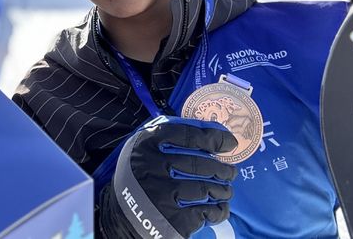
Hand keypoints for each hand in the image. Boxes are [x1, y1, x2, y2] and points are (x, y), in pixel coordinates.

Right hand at [104, 116, 237, 238]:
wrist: (123, 215)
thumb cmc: (139, 176)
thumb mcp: (142, 149)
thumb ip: (166, 136)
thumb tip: (208, 132)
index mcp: (146, 145)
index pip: (186, 134)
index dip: (212, 137)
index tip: (229, 142)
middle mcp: (153, 168)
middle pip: (200, 163)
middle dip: (222, 168)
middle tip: (230, 171)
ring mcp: (163, 195)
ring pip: (207, 188)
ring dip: (223, 189)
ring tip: (225, 189)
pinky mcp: (173, 220)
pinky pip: (207, 212)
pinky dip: (219, 209)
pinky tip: (219, 206)